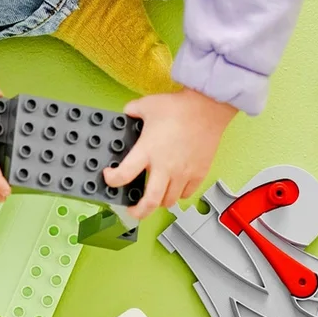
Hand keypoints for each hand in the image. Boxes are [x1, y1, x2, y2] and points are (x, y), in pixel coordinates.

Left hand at [104, 88, 237, 218]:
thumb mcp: (148, 104)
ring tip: (154, 196)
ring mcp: (183, 173)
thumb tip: (128, 114)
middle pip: (150, 202)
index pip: (123, 175)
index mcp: (147, 151)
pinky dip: (179, 194)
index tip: (110, 177)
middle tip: (132, 210)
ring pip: (169, 201)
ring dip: (159, 201)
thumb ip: (132, 111)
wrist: (208, 108)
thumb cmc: (180, 107)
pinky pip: (187, 194)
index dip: (112, 180)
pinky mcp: (198, 173)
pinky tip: (175, 187)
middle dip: (138, 212)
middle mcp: (165, 166)